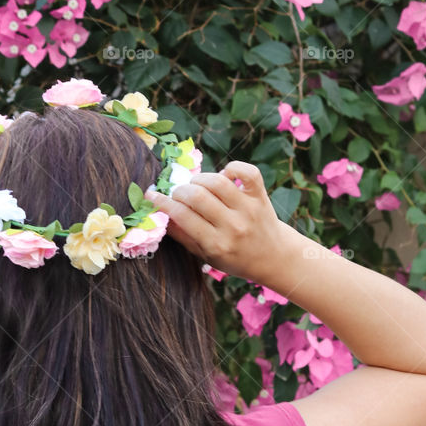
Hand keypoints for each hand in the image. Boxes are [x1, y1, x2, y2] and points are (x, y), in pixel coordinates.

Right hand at [147, 160, 288, 283]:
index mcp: (216, 244)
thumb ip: (183, 236)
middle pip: (197, 196)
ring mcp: (248, 209)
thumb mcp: (206, 256)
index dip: (162, 203)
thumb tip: (160, 215)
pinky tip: (224, 175)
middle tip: (179, 195)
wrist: (274, 257)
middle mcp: (233, 226)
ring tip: (197, 186)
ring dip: (200, 179)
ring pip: (217, 181)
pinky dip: (232, 167)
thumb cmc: (235, 258)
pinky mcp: (260, 196)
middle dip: (180, 191)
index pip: (182, 216)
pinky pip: (247, 172)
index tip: (151, 195)